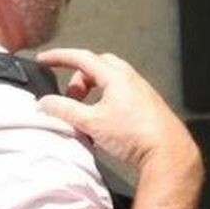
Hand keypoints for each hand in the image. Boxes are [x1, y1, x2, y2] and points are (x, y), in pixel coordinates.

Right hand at [36, 47, 199, 174]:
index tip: (44, 60)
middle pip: (96, 66)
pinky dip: (103, 100)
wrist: (165, 151)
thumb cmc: (134, 134)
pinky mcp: (144, 104)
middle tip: (70, 98)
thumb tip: (46, 103)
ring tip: (85, 112)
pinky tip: (101, 121)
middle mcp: (129, 78)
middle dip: (78, 78)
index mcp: (115, 76)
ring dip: (91, 91)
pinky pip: (119, 93)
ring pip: (108, 80)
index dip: (59, 57)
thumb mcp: (91, 122)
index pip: (81, 57)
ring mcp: (139, 90)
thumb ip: (65, 110)